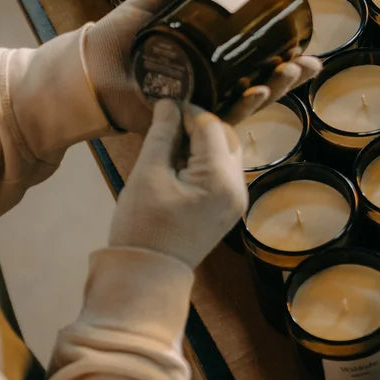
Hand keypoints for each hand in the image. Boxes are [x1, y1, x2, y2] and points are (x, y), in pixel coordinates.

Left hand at [84, 0, 322, 131]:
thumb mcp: (151, 3)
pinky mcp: (181, 118)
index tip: (308, 51)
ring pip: (242, 103)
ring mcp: (195, 103)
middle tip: (307, 64)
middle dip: (286, 78)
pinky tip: (256, 95)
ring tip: (288, 75)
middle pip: (256, 85)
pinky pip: (214, 117)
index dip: (283, 58)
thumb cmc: (115, 37)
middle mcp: (205, 84)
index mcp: (205, 59)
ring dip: (271, 92)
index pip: (252, 62)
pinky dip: (237, 108)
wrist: (85, 67)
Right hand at [108, 101, 245, 267]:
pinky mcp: (229, 209)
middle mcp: (237, 188)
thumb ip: (162, 134)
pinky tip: (179, 163)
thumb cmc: (142, 226)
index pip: (209, 125)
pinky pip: (223, 172)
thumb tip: (169, 103)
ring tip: (169, 144)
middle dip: (197, 125)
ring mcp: (236, 200)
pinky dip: (205, 160)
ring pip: (226, 152)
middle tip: (166, 123)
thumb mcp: (148, 174)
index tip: (162, 105)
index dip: (186, 110)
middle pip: (225, 136)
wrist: (148, 276)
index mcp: (219, 179)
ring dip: (202, 142)